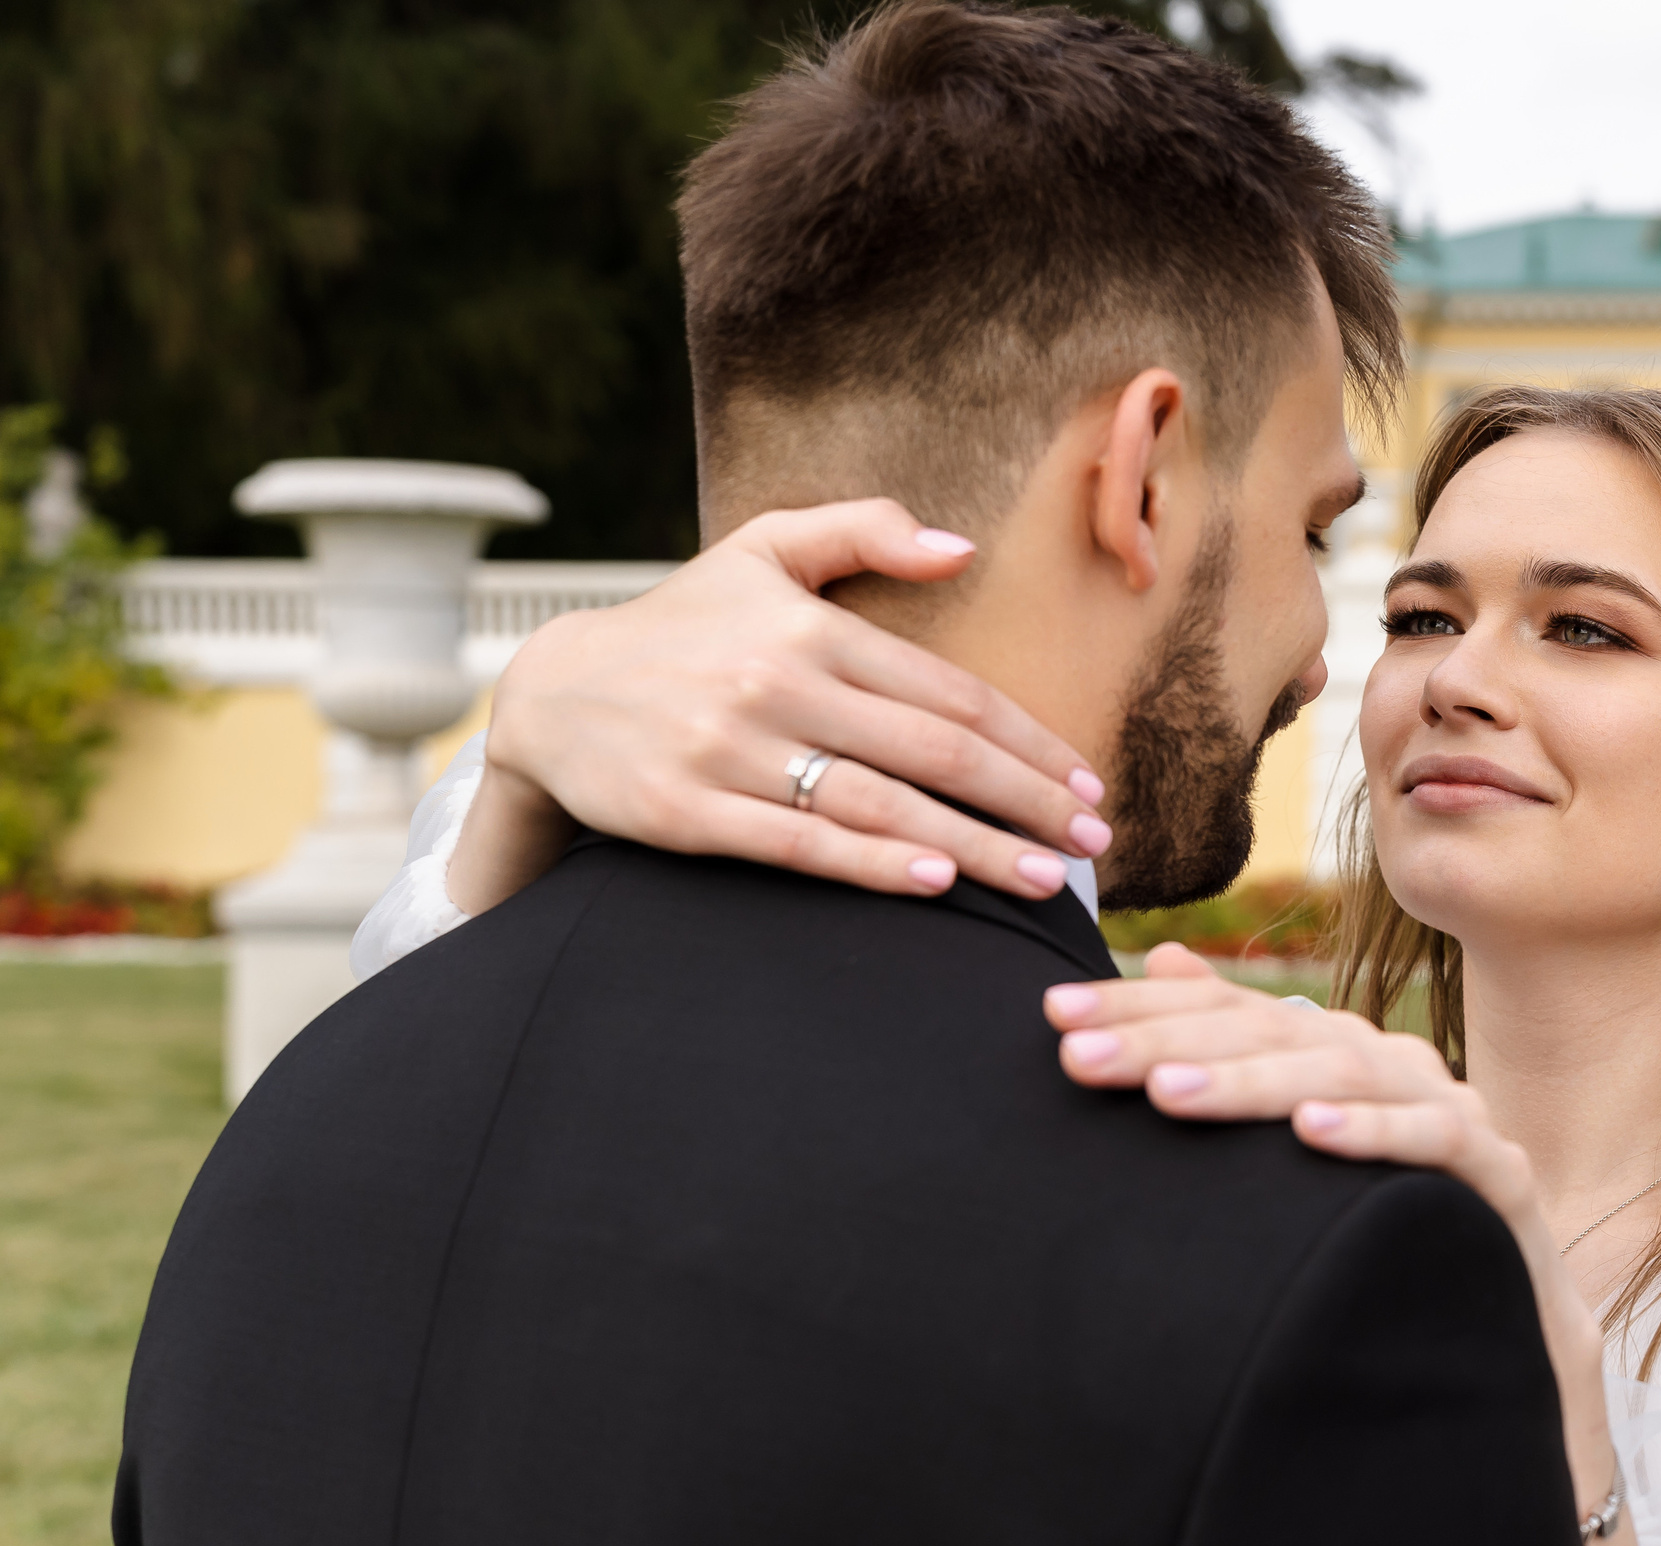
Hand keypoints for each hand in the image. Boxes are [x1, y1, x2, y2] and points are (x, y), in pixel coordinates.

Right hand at [451, 500, 1111, 913]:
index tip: (1088, 783)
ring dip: (973, 845)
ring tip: (1045, 878)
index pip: (948, 691)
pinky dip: (872, 864)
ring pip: (879, 804)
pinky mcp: (688, 811)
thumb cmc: (679, 628)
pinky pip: (799, 844)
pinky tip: (937, 884)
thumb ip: (862, 532)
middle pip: (933, 750)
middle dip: (1026, 801)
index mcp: (809, 628)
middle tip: (1095, 843)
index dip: (1029, 741)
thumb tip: (960, 547)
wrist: (549, 696)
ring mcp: (731, 750)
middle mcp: (776, 685)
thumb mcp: (761, 552)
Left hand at [1042, 944, 1649, 1545]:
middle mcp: (1391, 1067)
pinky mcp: (1502, 1178)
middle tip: (1079, 1054)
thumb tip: (1163, 959)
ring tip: (1168, 1092)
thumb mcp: (1287, 1168)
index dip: (1141, 1005)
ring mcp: (1451, 1114)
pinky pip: (1440, 1140)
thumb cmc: (1379, 1245)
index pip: (1229, 1009)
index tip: (1050, 1014)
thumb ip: (1235, 1064)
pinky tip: (1311, 1133)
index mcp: (1334, 1054)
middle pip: (1274, 1029)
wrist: (1513, 1337)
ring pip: (1346, 1070)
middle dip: (1170, 1039)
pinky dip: (1377, 1130)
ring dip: (1253, 1081)